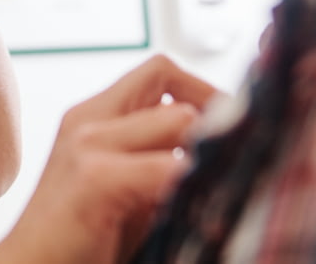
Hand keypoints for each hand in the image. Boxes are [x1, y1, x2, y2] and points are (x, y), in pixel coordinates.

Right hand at [0, 55, 220, 263]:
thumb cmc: (80, 244)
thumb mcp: (129, 190)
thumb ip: (161, 158)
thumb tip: (224, 145)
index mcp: (93, 116)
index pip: (160, 70)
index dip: (202, 91)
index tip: (228, 131)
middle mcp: (87, 119)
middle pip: (166, 74)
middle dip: (212, 111)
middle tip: (235, 153)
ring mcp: (87, 144)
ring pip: (178, 118)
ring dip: (206, 152)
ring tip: (219, 183)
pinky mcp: (94, 178)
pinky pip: (167, 168)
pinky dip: (192, 185)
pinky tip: (196, 212)